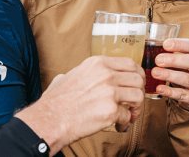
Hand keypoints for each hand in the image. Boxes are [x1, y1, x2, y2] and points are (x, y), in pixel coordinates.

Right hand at [16, 56, 143, 148]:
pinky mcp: (110, 111)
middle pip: (138, 80)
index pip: (130, 64)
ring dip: (136, 108)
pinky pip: (127, 116)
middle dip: (139, 93)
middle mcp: (106, 75)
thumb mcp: (68, 76)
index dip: (137, 75)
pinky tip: (118, 125)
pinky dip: (124, 122)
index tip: (136, 84)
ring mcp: (109, 92)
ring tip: (128, 115)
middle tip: (133, 103)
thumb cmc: (56, 101)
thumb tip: (84, 76)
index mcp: (98, 64)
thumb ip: (82, 73)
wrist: (50, 119)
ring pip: (138, 97)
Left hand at [152, 38, 188, 111]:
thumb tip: (155, 48)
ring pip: (187, 79)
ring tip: (155, 72)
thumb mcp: (188, 59)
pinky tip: (159, 88)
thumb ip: (176, 53)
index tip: (165, 44)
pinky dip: (169, 92)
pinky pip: (182, 95)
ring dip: (169, 75)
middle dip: (174, 60)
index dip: (180, 44)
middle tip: (158, 60)